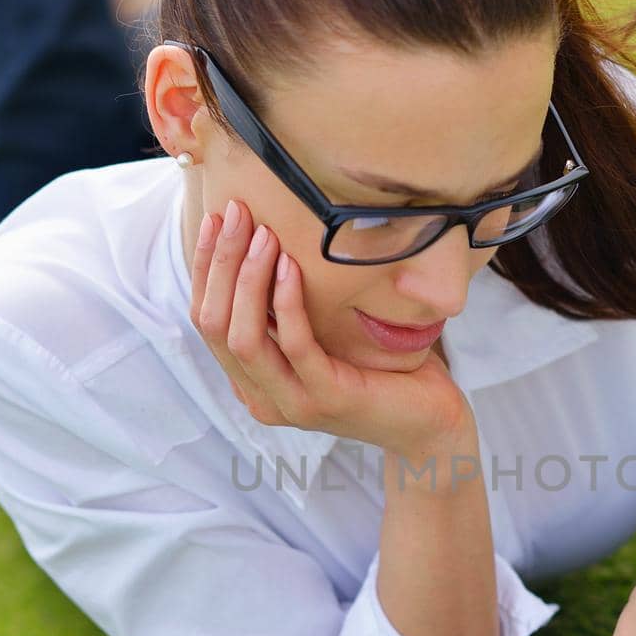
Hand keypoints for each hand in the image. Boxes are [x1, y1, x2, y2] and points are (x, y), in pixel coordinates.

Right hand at [190, 201, 471, 460]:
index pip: (207, 319)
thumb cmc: (378, 369)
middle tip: (237, 213)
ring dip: (248, 278)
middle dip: (220, 263)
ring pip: (243, 338)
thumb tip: (267, 240)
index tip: (218, 219)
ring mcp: (291, 403)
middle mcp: (261, 397)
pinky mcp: (327, 400)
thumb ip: (288, 310)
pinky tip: (292, 265)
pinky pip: (295, 345)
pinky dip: (287, 302)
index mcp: (252, 381)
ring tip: (265, 233)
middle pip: (215, 325)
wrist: (429, 421)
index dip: (206, 267)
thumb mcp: (323, 335)